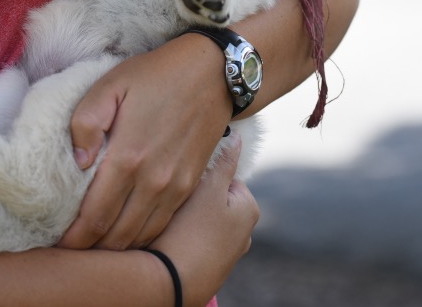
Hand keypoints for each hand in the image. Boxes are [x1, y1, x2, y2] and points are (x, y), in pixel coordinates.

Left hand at [59, 34, 231, 249]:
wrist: (213, 74)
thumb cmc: (158, 75)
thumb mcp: (112, 85)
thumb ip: (86, 122)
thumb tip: (79, 163)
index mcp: (128, 157)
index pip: (94, 216)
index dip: (73, 237)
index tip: (57, 244)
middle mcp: (153, 180)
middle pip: (116, 235)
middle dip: (90, 248)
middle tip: (70, 249)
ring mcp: (175, 186)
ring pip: (140, 236)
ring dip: (116, 248)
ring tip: (94, 245)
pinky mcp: (191, 185)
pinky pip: (162, 224)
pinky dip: (142, 237)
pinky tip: (127, 234)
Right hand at [150, 132, 259, 306]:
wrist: (172, 283)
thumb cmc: (190, 232)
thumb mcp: (208, 189)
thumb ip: (224, 162)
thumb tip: (239, 138)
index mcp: (249, 209)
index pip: (224, 176)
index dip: (201, 175)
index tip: (184, 182)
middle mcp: (245, 233)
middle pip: (214, 198)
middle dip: (195, 196)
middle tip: (176, 203)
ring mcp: (228, 253)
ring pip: (203, 220)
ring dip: (188, 217)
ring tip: (171, 223)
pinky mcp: (211, 267)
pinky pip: (197, 241)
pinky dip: (186, 238)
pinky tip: (172, 241)